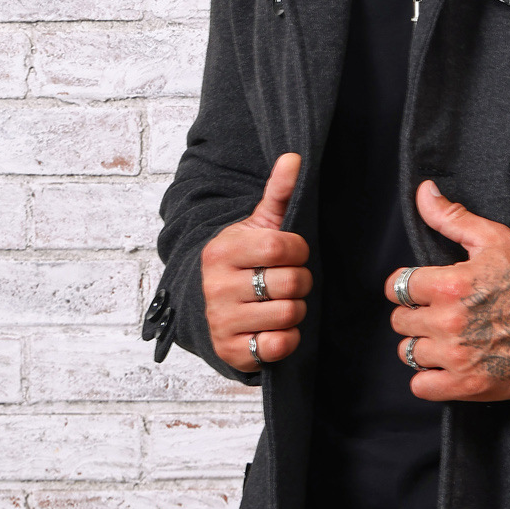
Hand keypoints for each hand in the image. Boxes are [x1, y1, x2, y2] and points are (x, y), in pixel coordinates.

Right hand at [201, 152, 311, 372]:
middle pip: (292, 283)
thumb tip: (293, 157)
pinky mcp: (231, 351)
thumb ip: (278, 194)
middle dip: (300, 282)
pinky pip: (279, 346)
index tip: (289, 254)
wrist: (209, 309)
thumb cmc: (242, 263)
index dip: (298, 251)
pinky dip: (287, 339)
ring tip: (280, 303)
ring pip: (290, 314)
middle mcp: (216, 286)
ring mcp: (221, 321)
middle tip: (287, 282)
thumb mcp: (257, 227)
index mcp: (222, 250)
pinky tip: (274, 328)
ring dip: (295, 310)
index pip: (281, 247)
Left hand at [386, 180, 509, 403]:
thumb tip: (424, 192)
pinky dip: (430, 378)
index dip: (410, 286)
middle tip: (442, 312)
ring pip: (409, 352)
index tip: (425, 290)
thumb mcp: (495, 239)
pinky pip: (421, 386)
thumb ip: (452, 217)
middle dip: (417, 314)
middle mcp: (448, 321)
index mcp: (450, 284)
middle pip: (400, 320)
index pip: (397, 286)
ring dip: (424, 345)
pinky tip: (448, 364)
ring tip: (448, 338)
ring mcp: (456, 357)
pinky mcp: (466, 386)